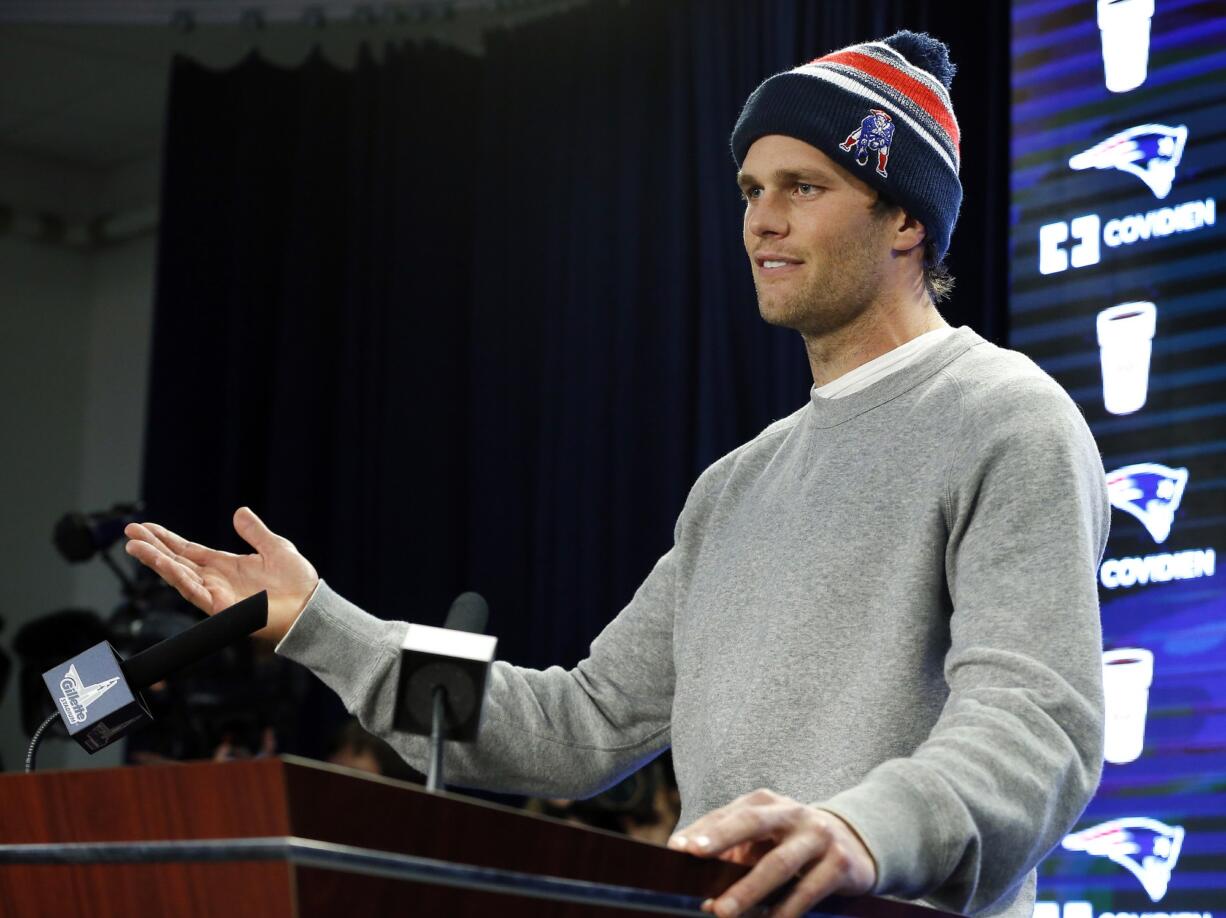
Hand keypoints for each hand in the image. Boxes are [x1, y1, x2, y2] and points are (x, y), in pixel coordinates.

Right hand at [124, 507, 318, 642]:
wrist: (310, 607)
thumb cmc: (297, 582)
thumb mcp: (275, 547)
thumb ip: (255, 531)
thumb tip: (240, 512)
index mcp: (224, 565)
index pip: (187, 550)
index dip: (166, 539)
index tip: (144, 527)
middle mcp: (215, 580)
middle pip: (176, 561)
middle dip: (152, 547)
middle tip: (129, 533)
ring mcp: (216, 594)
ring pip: (178, 576)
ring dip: (156, 561)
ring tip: (135, 546)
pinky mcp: (221, 608)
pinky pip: (194, 591)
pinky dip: (178, 577)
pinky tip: (163, 565)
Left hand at [667, 789, 875, 917]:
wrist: (855, 843)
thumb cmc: (793, 842)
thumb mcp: (763, 837)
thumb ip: (729, 847)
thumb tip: (690, 868)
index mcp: (767, 802)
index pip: (730, 814)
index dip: (703, 829)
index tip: (677, 847)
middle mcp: (792, 813)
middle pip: (753, 823)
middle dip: (722, 838)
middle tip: (693, 855)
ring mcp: (817, 836)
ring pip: (778, 863)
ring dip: (748, 889)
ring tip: (722, 911)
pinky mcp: (839, 863)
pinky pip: (807, 891)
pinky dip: (784, 910)